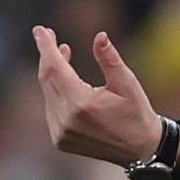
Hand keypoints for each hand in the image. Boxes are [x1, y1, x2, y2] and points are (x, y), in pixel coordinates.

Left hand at [33, 26, 162, 166]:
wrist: (141, 149)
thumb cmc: (137, 113)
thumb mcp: (128, 84)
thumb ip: (110, 60)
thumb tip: (100, 36)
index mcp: (82, 103)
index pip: (55, 68)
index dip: (46, 47)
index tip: (39, 30)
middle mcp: (66, 119)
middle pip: (47, 79)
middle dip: (47, 56)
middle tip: (49, 36)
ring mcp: (60, 132)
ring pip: (48, 93)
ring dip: (53, 73)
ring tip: (64, 54)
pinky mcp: (59, 140)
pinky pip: (51, 108)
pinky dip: (56, 92)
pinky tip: (68, 84)